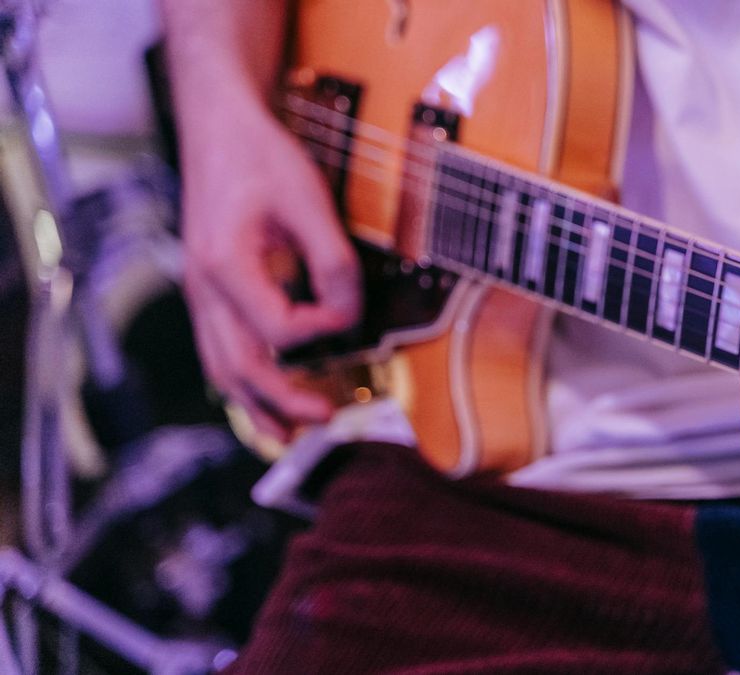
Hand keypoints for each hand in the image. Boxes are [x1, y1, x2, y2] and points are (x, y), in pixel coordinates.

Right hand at [180, 103, 361, 440]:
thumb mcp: (309, 200)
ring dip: (254, 405)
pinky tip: (264, 395)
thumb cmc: (260, 157)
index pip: (279, 328)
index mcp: (225, 265)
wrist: (219, 126)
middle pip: (237, 367)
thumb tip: (348, 315)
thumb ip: (333, 261)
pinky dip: (241, 379)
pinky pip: (218, 348)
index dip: (322, 330)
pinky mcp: (210, 288)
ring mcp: (201, 290)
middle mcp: (204, 286)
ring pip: (219, 366)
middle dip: (280, 402)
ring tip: (287, 434)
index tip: (348, 313)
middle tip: (323, 422)